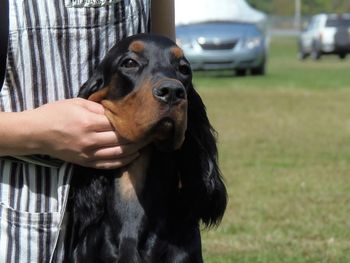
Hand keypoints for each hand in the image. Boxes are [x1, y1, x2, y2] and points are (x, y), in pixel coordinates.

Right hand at [28, 98, 142, 168]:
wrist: (36, 134)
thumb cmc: (55, 113)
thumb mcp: (77, 103)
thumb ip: (99, 107)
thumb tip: (118, 110)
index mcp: (89, 122)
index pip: (119, 124)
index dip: (134, 122)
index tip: (146, 120)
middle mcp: (91, 140)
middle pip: (122, 139)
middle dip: (140, 136)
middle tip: (152, 132)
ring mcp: (89, 154)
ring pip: (119, 153)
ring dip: (136, 149)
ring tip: (147, 143)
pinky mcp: (86, 163)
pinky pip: (109, 164)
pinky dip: (124, 161)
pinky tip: (134, 156)